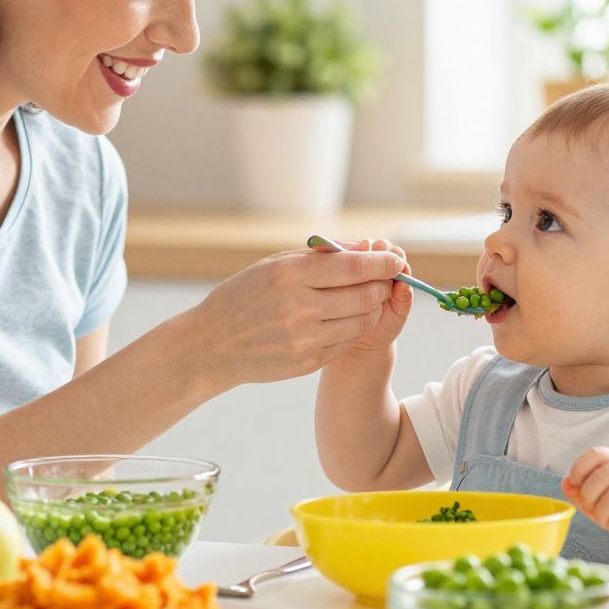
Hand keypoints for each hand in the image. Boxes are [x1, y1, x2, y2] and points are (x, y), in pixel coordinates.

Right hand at [179, 241, 405, 388]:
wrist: (212, 345)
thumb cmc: (244, 296)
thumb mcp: (273, 265)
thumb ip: (320, 255)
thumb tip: (365, 247)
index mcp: (290, 275)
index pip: (355, 266)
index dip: (383, 262)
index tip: (397, 258)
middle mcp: (300, 307)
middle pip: (366, 294)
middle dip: (383, 284)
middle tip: (385, 278)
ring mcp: (305, 338)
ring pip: (363, 320)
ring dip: (372, 307)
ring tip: (364, 297)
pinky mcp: (308, 361)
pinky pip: (348, 341)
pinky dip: (354, 327)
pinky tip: (345, 318)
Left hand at [561, 447, 608, 546]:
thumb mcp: (603, 496)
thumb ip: (582, 489)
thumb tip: (565, 483)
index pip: (596, 454)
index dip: (579, 469)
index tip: (575, 486)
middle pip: (599, 478)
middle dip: (588, 500)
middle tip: (593, 512)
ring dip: (602, 517)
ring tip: (608, 523)